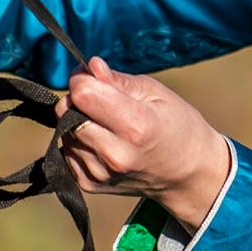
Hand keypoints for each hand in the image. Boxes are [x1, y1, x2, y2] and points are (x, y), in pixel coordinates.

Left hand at [54, 56, 231, 230]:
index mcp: (135, 126)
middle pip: (66, 112)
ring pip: (64, 132)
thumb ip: (118, 80)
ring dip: (77, 121)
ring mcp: (100, 173)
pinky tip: (103, 142)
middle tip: (102, 100)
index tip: (96, 78)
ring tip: (107, 124)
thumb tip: (90, 67)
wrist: (187, 175)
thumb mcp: (156, 93)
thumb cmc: (177, 126)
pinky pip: (67, 151)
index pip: (83, 94)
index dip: (84, 79)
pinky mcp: (89, 184)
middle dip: (78, 99)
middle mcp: (114, 154)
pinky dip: (79, 141)